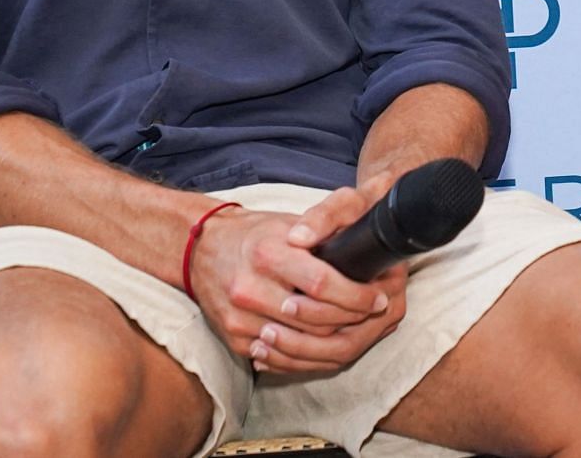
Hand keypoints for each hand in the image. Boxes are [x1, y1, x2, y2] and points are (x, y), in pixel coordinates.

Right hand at [186, 180, 406, 375]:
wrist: (201, 248)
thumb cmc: (254, 234)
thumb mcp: (289, 223)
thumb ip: (325, 237)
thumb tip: (370, 250)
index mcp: (268, 254)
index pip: (321, 283)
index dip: (356, 295)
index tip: (379, 297)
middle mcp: (250, 287)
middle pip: (314, 318)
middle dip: (353, 319)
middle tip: (376, 315)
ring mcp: (239, 317)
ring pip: (299, 343)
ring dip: (335, 342)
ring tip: (359, 332)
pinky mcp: (233, 338)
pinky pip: (278, 357)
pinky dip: (307, 355)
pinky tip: (327, 345)